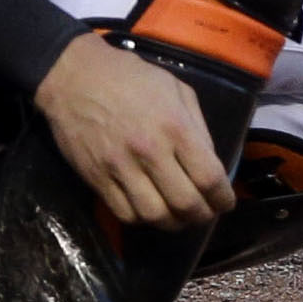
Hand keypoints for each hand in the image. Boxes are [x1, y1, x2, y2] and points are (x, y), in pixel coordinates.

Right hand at [33, 32, 237, 230]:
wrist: (76, 77)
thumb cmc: (133, 78)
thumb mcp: (178, 90)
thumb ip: (197, 128)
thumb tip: (211, 162)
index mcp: (176, 128)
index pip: (208, 177)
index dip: (222, 198)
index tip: (226, 203)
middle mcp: (150, 152)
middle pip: (184, 203)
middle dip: (202, 215)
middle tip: (206, 214)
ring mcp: (120, 168)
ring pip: (153, 215)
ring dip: (173, 223)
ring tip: (181, 218)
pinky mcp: (96, 179)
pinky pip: (124, 213)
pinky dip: (143, 219)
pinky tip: (152, 211)